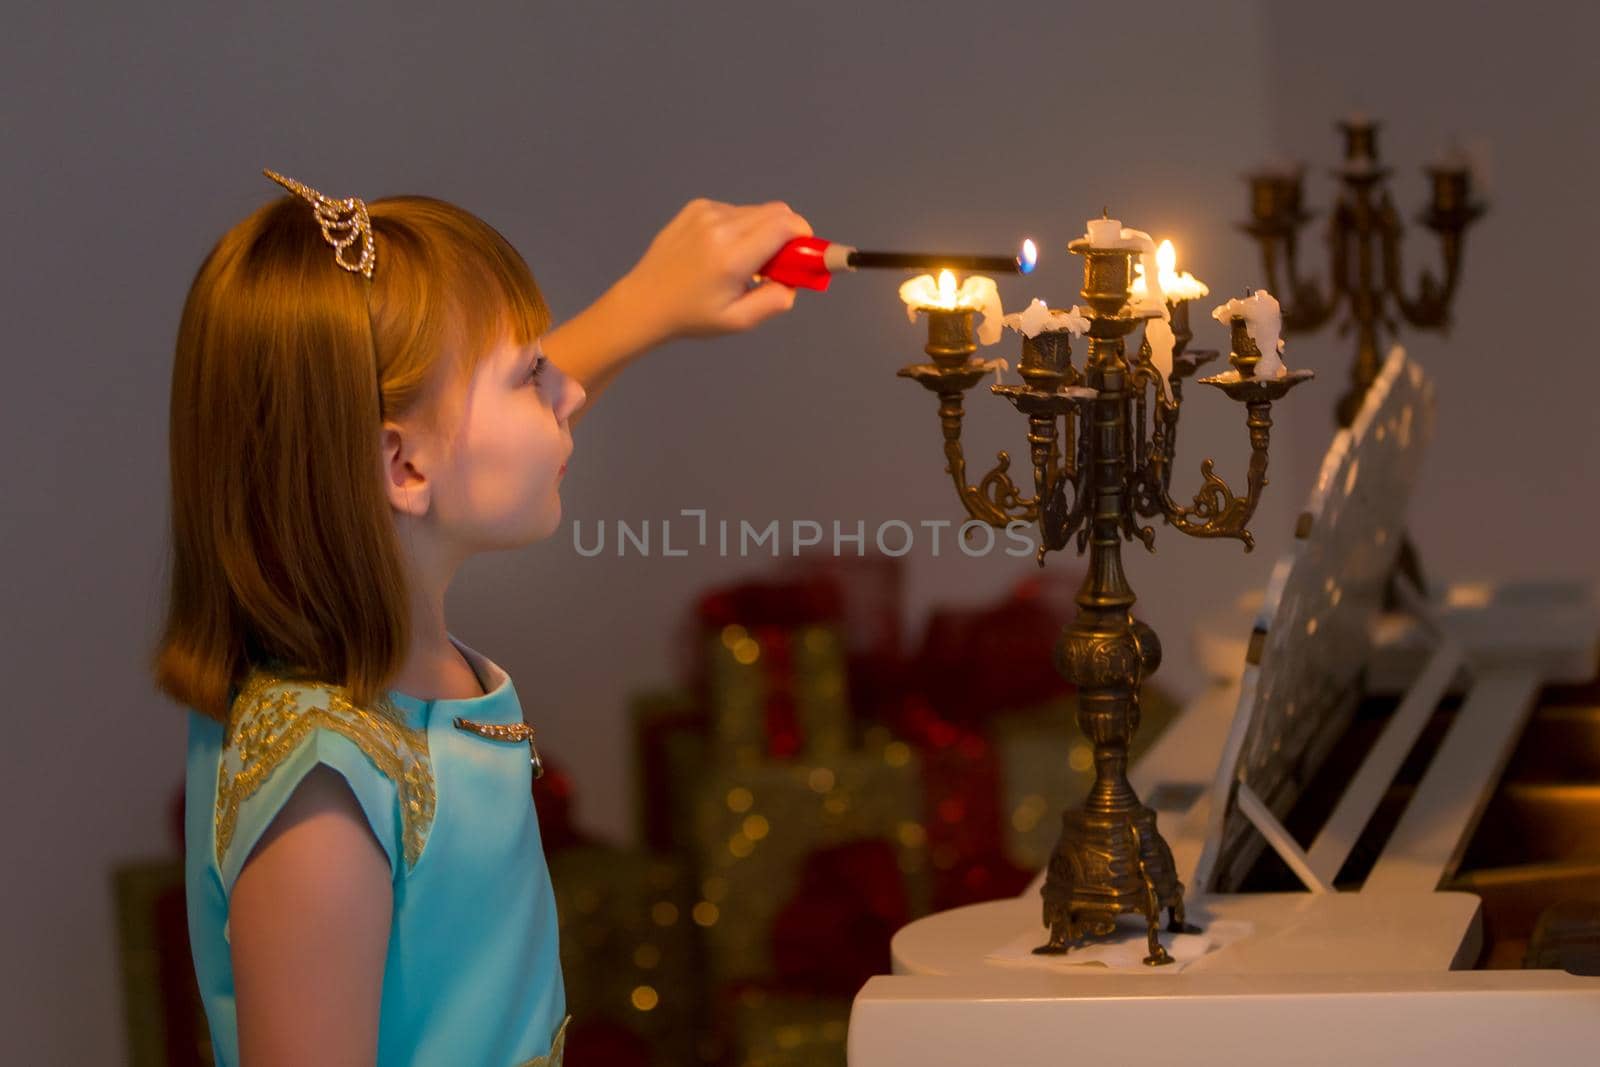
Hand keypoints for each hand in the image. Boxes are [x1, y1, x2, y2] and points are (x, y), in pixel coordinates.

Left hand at [618, 198, 812, 341]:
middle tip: (775, 265)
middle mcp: (721, 226)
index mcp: (732, 256)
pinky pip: (735, 211)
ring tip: (742, 261)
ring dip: (762, 232)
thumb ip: (775, 301)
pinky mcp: (696, 207)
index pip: (786, 226)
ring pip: (757, 211)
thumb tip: (795, 282)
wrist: (645, 301)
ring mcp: (706, 212)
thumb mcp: (738, 320)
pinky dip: (740, 227)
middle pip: (777, 212)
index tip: (805, 256)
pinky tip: (720, 250)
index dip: (805, 237)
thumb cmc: (693, 316)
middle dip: (787, 235)